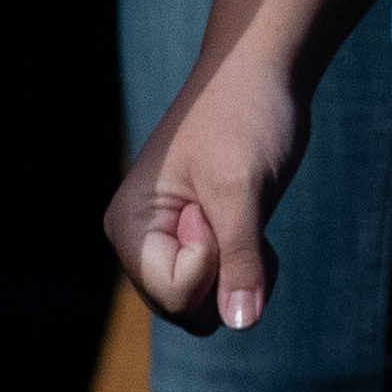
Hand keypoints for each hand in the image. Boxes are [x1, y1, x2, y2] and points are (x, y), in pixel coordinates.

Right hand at [111, 43, 313, 335]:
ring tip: (247, 214)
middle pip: (187, 309)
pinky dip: (247, 265)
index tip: (216, 205)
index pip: (175, 294)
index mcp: (129, 229)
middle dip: (226, 274)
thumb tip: (241, 323)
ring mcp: (167, 242)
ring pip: (207, 302)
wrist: (261, 68)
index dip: (213, 261)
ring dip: (240, 272)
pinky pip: (221, 283)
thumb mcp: (244, 189)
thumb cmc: (246, 117)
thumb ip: (239, 257)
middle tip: (238, 212)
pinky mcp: (198, 238)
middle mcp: (139, 243)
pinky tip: (255, 224)